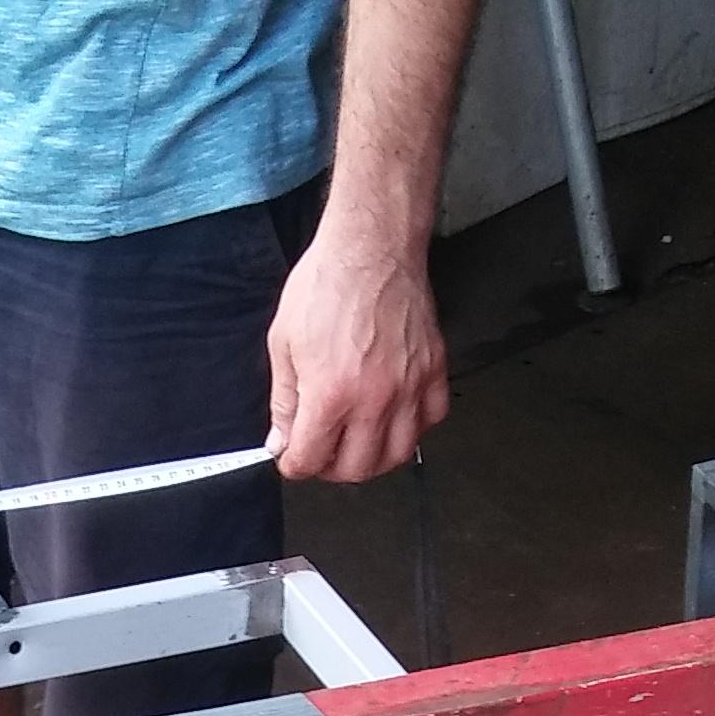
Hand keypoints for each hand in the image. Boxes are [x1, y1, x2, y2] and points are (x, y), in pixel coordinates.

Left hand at [264, 220, 449, 483]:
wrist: (371, 247)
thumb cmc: (328, 283)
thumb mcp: (283, 342)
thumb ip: (283, 400)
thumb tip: (281, 438)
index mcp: (331, 393)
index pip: (311, 459)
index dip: (294, 464)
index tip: (292, 457)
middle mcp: (375, 398)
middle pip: (357, 468)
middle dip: (331, 468)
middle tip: (321, 452)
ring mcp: (410, 386)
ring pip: (397, 454)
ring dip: (372, 457)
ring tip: (356, 442)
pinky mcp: (434, 370)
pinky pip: (431, 420)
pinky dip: (412, 428)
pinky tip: (393, 415)